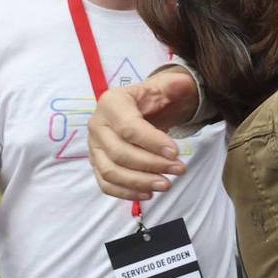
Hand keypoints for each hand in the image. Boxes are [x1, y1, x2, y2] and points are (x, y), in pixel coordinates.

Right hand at [88, 69, 198, 200]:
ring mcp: (94, 146)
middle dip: (152, 164)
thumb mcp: (165, 87)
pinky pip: (105, 183)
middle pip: (120, 153)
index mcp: (111, 102)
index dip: (152, 142)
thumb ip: (175, 85)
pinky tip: (148, 194)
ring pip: (110, 171)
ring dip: (140, 182)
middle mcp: (97, 124)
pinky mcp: (96, 162)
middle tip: (179, 169)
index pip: (128, 127)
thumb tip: (183, 83)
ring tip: (167, 185)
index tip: (176, 153)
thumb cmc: (153, 99)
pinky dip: (125, 193)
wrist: (142, 108)